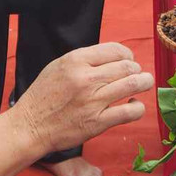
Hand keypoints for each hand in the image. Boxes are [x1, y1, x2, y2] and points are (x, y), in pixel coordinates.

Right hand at [11, 42, 153, 156]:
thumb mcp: (58, 66)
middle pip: (127, 66)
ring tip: (145, 83)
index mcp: (75, 61)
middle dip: (137, 69)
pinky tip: (134, 105)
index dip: (127, 54)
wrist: (30, 126)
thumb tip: (112, 57)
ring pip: (133, 84)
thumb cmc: (44, 95)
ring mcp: (93, 101)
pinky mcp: (98, 123)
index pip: (115, 49)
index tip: (128, 61)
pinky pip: (130, 112)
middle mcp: (85, 78)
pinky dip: (138, 107)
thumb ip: (84, 59)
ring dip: (145, 82)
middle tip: (136, 74)